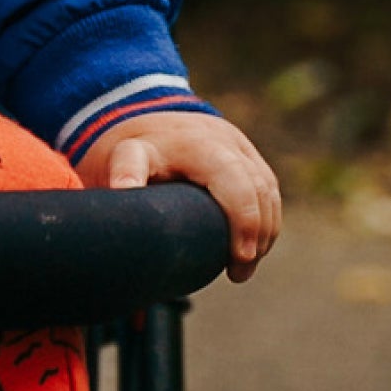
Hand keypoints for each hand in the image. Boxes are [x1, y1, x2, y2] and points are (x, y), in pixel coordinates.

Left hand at [80, 110, 281, 283]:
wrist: (147, 116)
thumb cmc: (136, 147)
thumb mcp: (125, 153)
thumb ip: (126, 170)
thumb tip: (121, 189)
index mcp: (198, 144)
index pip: (235, 182)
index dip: (244, 220)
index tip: (240, 257)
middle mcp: (226, 141)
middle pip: (258, 188)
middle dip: (256, 233)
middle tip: (238, 273)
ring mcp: (241, 146)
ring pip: (268, 190)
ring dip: (264, 231)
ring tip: (243, 266)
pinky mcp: (249, 155)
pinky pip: (268, 188)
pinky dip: (266, 218)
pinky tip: (254, 246)